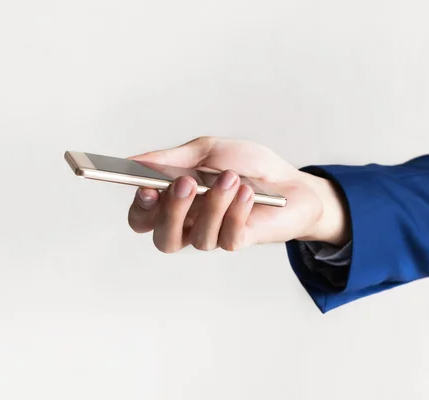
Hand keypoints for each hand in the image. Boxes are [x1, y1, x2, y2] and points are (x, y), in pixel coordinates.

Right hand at [127, 137, 349, 252]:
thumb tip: (136, 158)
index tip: (146, 188)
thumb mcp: (209, 149)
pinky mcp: (239, 241)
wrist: (292, 181)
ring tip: (230, 178)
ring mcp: (214, 235)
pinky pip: (228, 237)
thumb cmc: (249, 166)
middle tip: (185, 183)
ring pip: (199, 238)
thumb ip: (174, 158)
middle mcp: (191, 224)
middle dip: (172, 212)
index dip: (140, 208)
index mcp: (175, 201)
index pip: (143, 217)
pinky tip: (247, 193)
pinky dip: (237, 212)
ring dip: (213, 204)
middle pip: (164, 239)